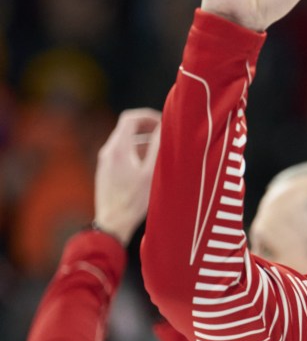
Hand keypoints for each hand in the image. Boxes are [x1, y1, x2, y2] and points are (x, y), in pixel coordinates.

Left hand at [94, 109, 161, 245]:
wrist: (112, 224)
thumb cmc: (134, 200)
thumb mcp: (152, 172)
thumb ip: (158, 147)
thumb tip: (166, 127)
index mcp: (118, 148)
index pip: (130, 118)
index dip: (148, 117)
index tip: (163, 124)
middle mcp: (108, 152)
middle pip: (127, 130)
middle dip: (148, 130)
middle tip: (166, 136)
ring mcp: (105, 164)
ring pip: (125, 144)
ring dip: (144, 143)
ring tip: (161, 154)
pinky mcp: (106, 174)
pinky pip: (122, 156)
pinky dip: (136, 155)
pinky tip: (149, 169)